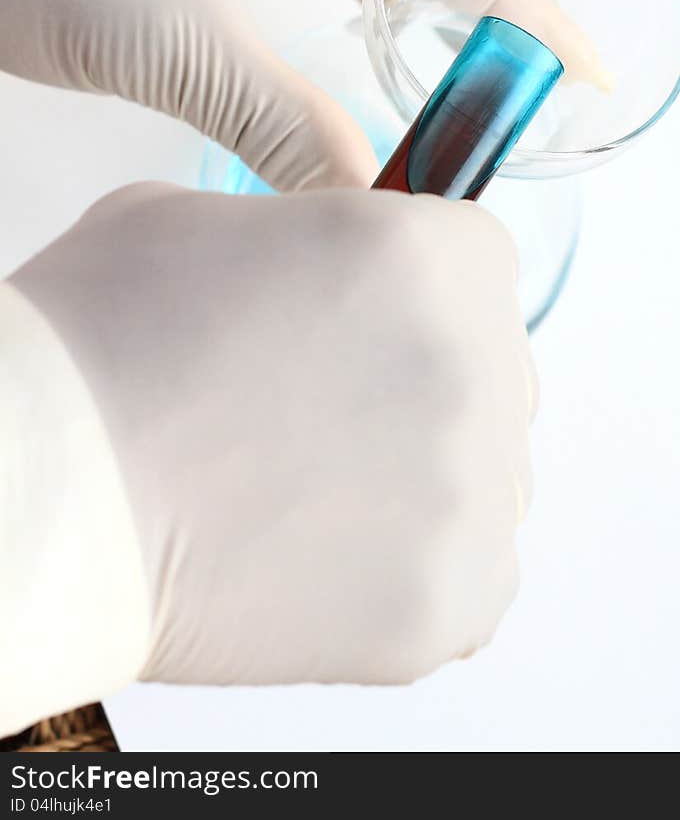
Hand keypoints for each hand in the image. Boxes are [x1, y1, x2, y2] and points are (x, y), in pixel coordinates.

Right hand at [10, 183, 534, 686]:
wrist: (47, 497)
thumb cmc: (100, 350)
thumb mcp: (197, 218)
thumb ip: (305, 226)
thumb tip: (331, 266)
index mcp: (427, 253)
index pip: (475, 259)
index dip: (415, 286)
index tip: (364, 319)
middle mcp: (474, 365)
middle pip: (492, 365)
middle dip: (421, 379)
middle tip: (324, 411)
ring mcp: (469, 492)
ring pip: (485, 474)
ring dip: (423, 476)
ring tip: (312, 490)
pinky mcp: (448, 601)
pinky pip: (472, 577)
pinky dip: (412, 569)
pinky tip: (324, 555)